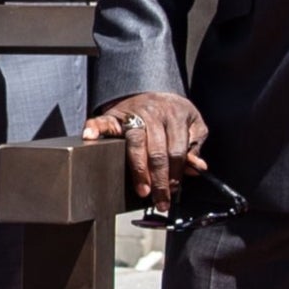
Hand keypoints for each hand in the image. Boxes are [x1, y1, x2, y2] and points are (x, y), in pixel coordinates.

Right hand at [84, 90, 207, 205]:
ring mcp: (132, 114)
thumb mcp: (192, 125)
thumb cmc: (172, 112)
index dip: (176, 173)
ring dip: (139, 170)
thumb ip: (194, 147)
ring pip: (135, 145)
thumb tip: (198, 168)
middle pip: (157, 152)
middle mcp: (153, 114)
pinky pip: (102, 121)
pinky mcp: (114, 115)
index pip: (177, 150)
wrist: (150, 89)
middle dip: (160, 180)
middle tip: (160, 200)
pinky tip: (90, 138)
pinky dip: (95, 129)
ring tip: (143, 190)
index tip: (174, 190)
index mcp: (175, 115)